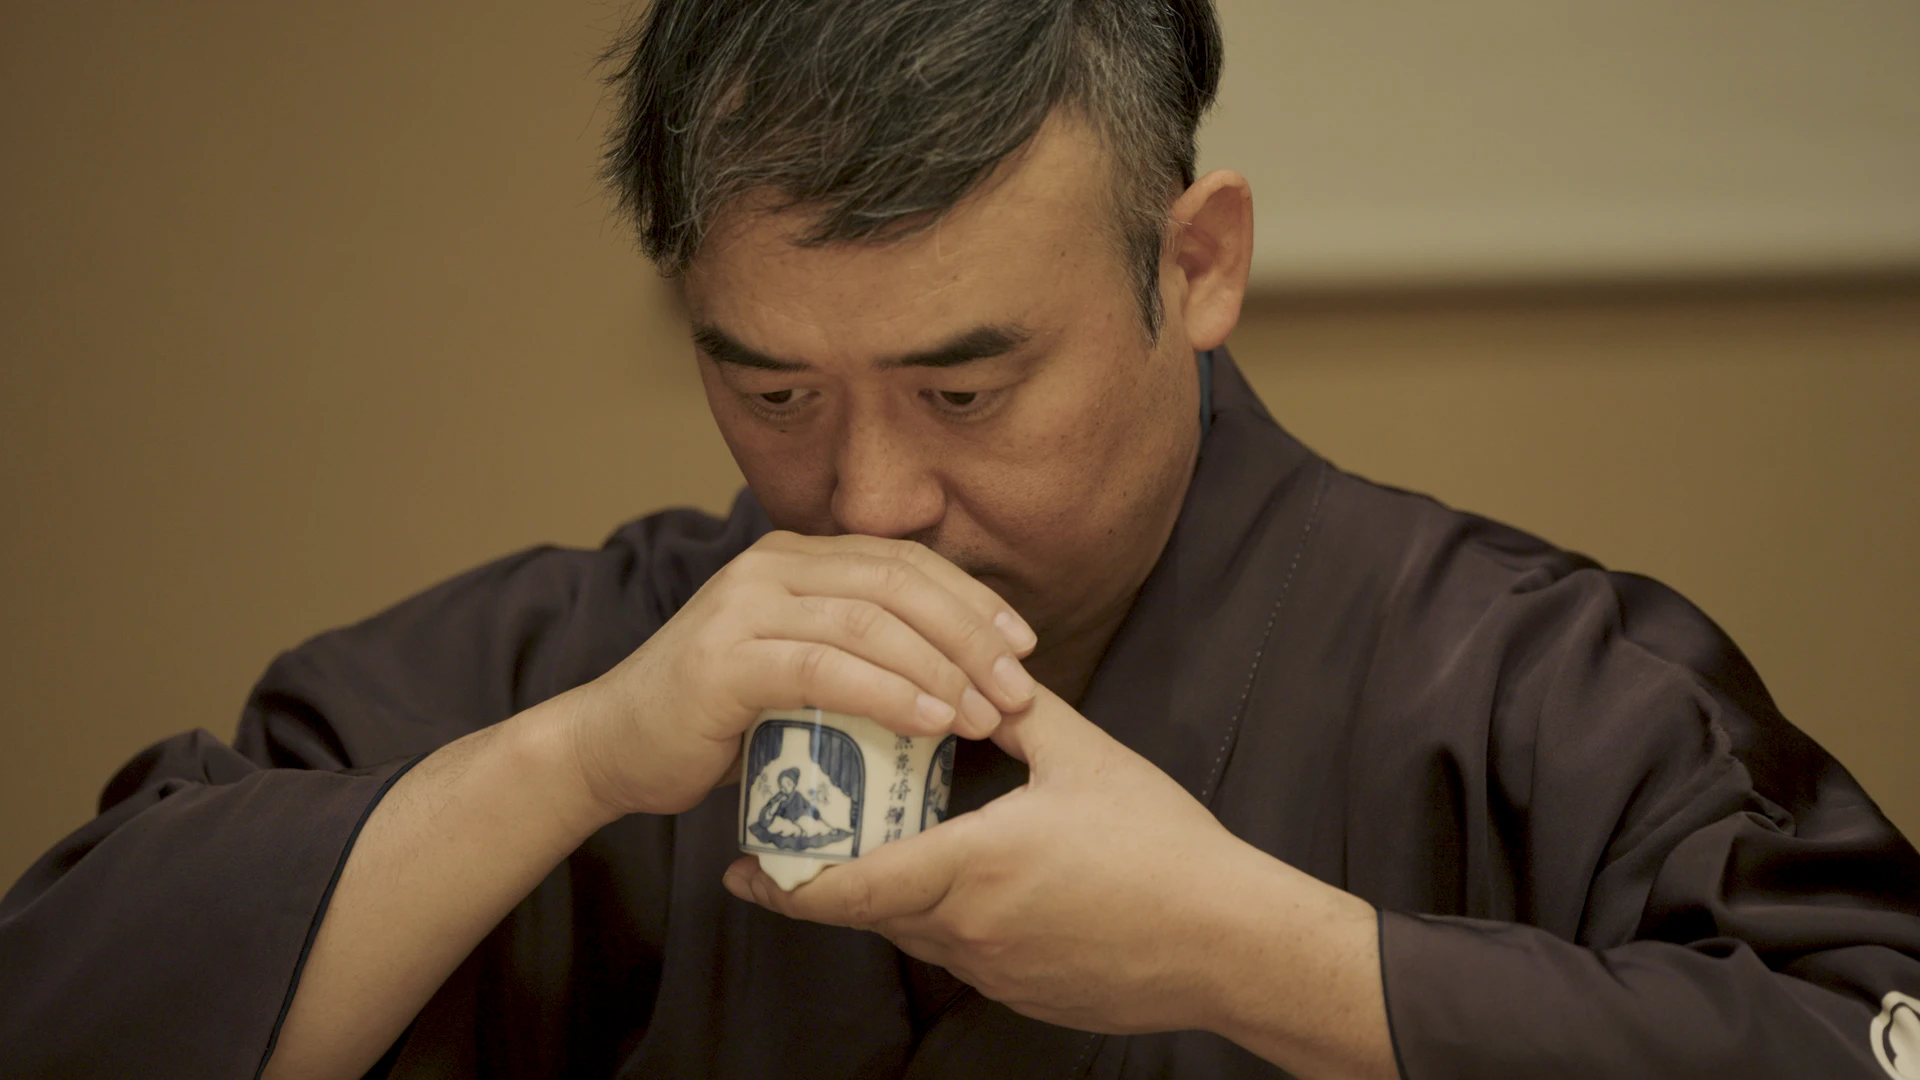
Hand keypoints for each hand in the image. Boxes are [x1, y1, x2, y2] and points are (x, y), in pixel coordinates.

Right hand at [566, 531, 1038, 817]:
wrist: (609, 746)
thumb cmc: (713, 718)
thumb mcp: (794, 668)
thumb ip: (854, 651)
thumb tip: (952, 672)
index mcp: (794, 557)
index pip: (904, 561)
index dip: (972, 599)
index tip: (1023, 646)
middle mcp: (771, 565)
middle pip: (899, 582)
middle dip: (972, 634)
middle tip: (1019, 688)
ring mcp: (745, 606)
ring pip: (871, 621)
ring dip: (943, 669)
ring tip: (988, 714)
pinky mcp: (726, 658)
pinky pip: (828, 666)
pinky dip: (891, 693)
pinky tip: (933, 721)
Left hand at [720, 687, 1259, 1034]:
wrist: (1227, 941)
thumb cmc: (1160, 846)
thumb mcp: (1085, 758)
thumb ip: (1017, 711)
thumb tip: (975, 673)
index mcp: (968, 868)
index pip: (848, 887)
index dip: (784, 882)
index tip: (738, 866)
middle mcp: (966, 930)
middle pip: (871, 911)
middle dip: (832, 880)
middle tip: (806, 839)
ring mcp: (994, 970)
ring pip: (916, 932)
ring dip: (893, 896)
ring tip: (884, 848)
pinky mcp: (1024, 991)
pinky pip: (963, 952)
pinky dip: (946, 919)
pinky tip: (973, 883)